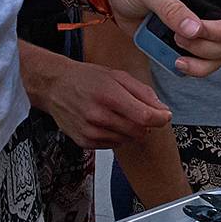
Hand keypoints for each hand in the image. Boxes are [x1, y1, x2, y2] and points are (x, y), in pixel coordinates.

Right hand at [42, 60, 172, 149]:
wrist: (55, 86)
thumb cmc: (86, 78)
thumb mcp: (117, 76)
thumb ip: (142, 92)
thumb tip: (162, 109)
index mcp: (109, 96)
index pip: (145, 117)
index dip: (161, 118)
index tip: (165, 115)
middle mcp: (98, 116)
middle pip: (139, 131)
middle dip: (147, 124)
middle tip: (141, 113)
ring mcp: (90, 131)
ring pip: (128, 140)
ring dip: (132, 130)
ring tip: (119, 114)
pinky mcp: (84, 142)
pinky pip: (113, 145)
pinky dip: (118, 136)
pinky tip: (109, 123)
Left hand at [98, 0, 220, 77]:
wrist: (115, 3)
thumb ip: (170, 6)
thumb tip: (194, 30)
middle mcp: (218, 4)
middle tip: (194, 31)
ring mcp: (210, 27)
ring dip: (207, 51)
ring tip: (177, 42)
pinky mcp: (197, 48)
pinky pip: (212, 65)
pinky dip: (198, 69)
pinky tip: (179, 63)